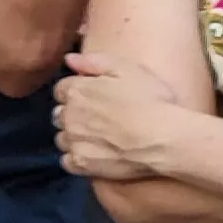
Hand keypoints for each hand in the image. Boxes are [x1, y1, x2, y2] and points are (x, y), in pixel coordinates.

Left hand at [55, 51, 196, 183]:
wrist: (163, 139)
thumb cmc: (150, 100)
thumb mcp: (127, 69)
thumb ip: (95, 62)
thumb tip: (69, 59)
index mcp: (77, 91)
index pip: (61, 89)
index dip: (77, 91)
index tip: (93, 96)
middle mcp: (69, 116)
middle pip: (60, 114)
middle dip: (72, 114)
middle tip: (96, 118)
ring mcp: (73, 141)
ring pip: (62, 138)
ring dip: (73, 136)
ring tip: (96, 138)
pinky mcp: (81, 163)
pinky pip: (67, 161)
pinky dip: (76, 158)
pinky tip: (92, 155)